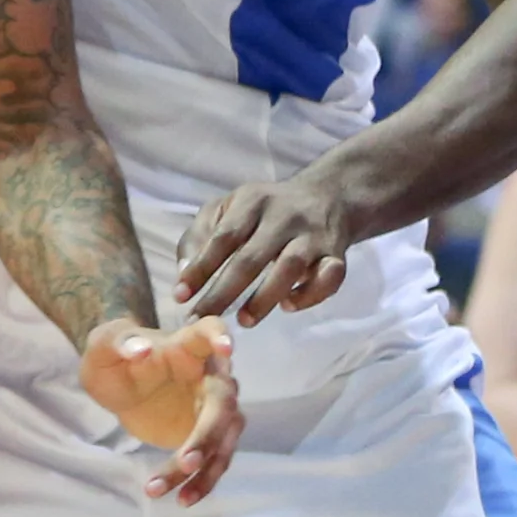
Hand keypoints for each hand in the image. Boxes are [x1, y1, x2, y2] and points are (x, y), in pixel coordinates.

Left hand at [81, 316, 242, 504]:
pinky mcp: (208, 437)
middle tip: (186, 462)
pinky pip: (213, 462)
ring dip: (203, 468)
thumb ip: (120, 341)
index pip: (210, 331)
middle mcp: (210, 376)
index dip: (221, 337)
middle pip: (223, 403)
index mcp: (187, 345)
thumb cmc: (114, 355)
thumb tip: (141, 349)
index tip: (226, 348)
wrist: (119, 383)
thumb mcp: (104, 345)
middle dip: (208, 434)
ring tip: (168, 492)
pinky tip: (179, 498)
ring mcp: (213, 408)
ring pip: (223, 439)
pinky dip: (199, 482)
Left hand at [178, 167, 352, 324]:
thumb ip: (199, 237)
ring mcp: (313, 235)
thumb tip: (183, 275)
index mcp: (253, 201)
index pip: (223, 236)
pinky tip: (288, 305)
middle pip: (251, 257)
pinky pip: (329, 278)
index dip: (200, 267)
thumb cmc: (265, 210)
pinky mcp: (337, 254)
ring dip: (264, 299)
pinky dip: (310, 295)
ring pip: (290, 268)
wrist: (328, 196)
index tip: (180, 296)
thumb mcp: (228, 209)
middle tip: (201, 320)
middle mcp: (284, 215)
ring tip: (243, 321)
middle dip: (223, 293)